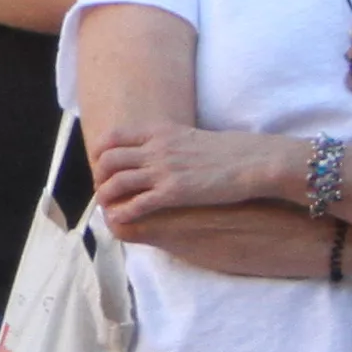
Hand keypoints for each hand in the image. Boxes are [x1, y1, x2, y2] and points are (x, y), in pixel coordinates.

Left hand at [90, 122, 278, 225]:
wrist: (251, 161)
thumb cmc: (226, 152)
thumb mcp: (188, 137)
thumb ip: (167, 142)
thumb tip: (154, 151)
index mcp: (159, 131)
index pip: (113, 137)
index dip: (100, 154)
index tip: (101, 167)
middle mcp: (156, 149)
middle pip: (108, 160)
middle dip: (100, 177)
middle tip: (104, 190)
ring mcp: (164, 170)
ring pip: (116, 182)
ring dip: (106, 197)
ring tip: (107, 207)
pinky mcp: (174, 193)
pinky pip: (136, 204)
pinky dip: (122, 213)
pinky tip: (119, 219)